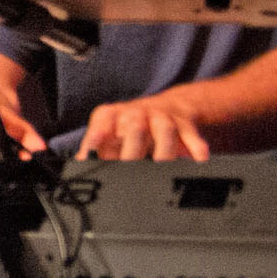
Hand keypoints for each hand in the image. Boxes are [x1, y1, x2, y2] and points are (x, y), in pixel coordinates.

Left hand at [71, 95, 212, 162]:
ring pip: (165, 131)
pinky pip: (191, 135)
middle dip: (132, 151)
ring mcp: (162, 116)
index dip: (96, 139)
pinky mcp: (184, 123)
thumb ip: (94, 149)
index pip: (101, 126)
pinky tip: (197, 160)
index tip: (91, 156)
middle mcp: (136, 112)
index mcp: (111, 115)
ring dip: (164, 152)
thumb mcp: (108, 133)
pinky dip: (195, 147)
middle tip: (129, 171)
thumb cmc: (130, 127)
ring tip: (161, 169)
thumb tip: (79, 165)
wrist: (168, 107)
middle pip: (134, 128)